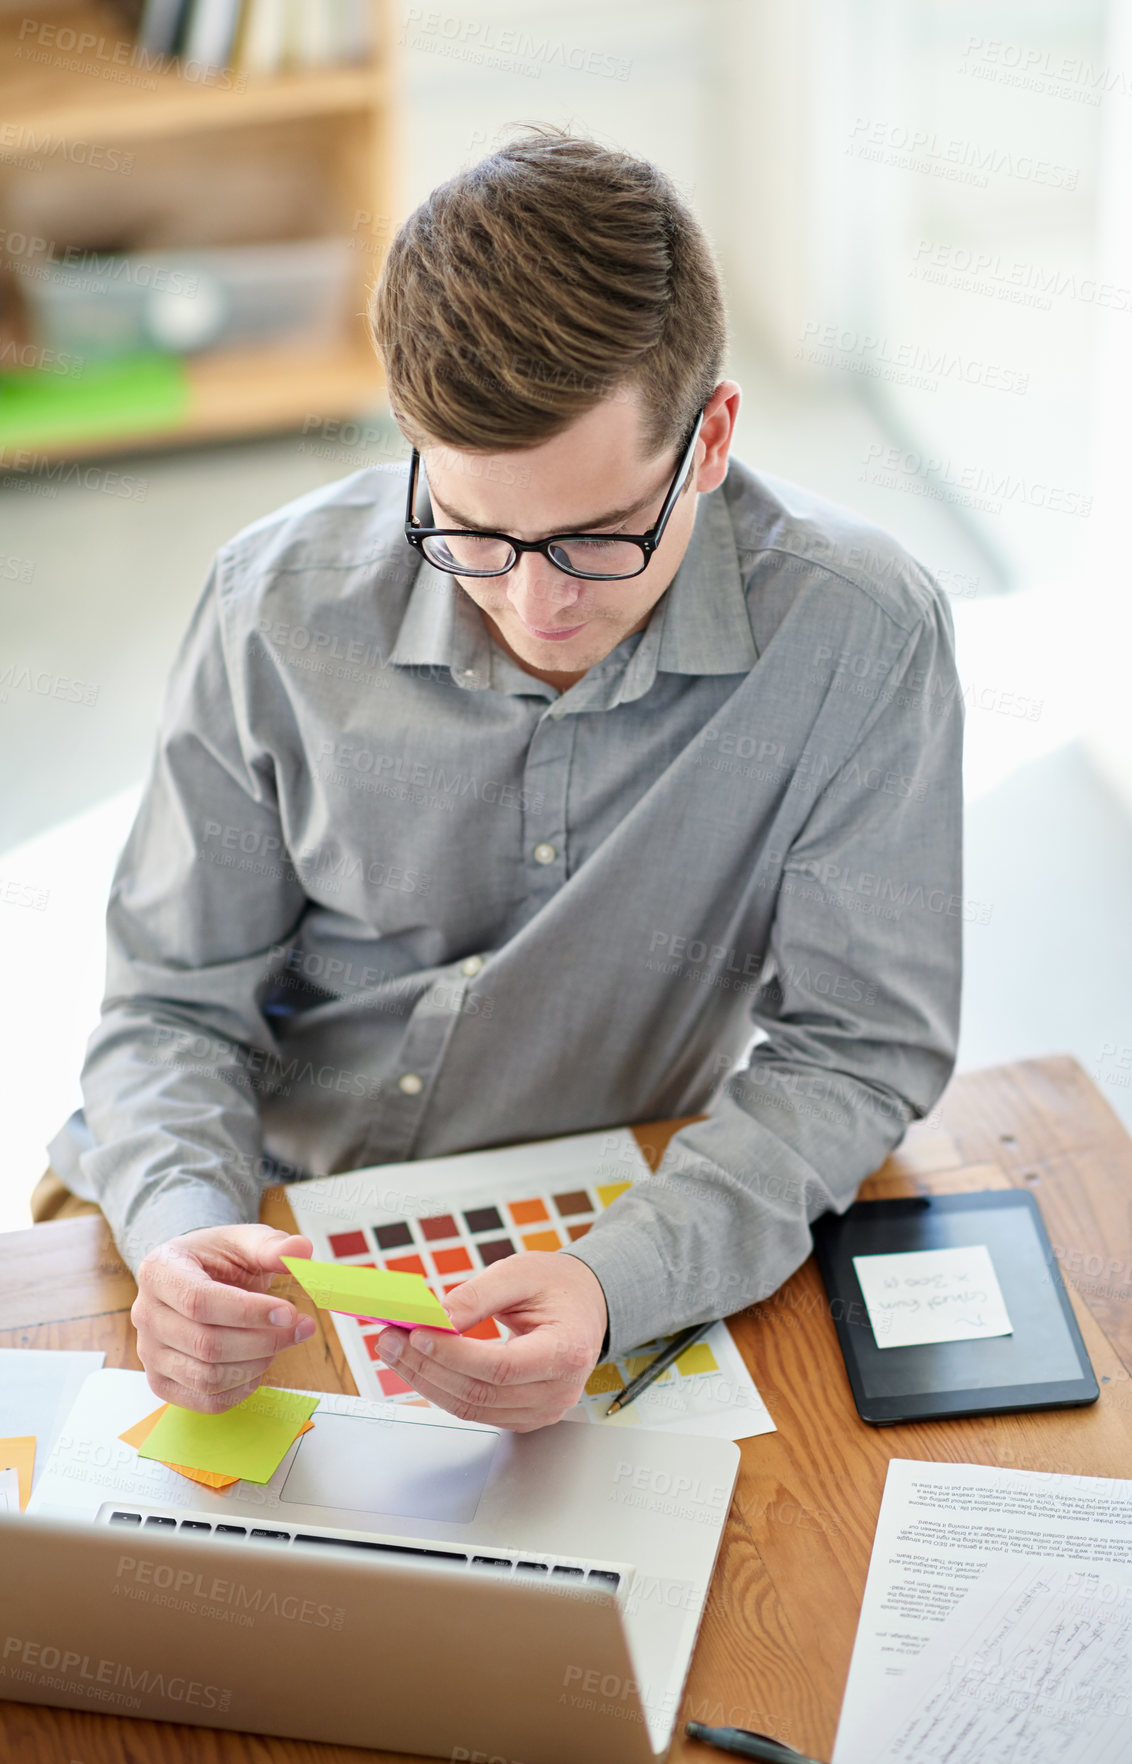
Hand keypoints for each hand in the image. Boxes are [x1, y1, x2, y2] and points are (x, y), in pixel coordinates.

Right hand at [131, 1224, 317, 1412]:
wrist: (195, 1277)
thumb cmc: (219, 1259)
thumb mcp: (244, 1241)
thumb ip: (272, 1245)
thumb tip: (301, 1251)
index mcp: (159, 1271)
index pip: (199, 1301)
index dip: (248, 1312)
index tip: (289, 1312)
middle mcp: (145, 1314)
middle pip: (205, 1344)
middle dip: (264, 1340)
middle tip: (302, 1327)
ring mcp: (149, 1352)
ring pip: (206, 1377)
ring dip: (256, 1364)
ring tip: (281, 1341)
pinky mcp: (161, 1381)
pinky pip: (204, 1400)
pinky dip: (240, 1390)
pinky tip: (260, 1365)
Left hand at [375, 1251, 607, 1431]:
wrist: (583, 1305)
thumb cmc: (556, 1286)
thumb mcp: (519, 1272)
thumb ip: (477, 1297)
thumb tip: (434, 1320)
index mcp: (567, 1351)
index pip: (503, 1367)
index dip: (455, 1355)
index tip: (417, 1333)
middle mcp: (558, 1391)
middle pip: (481, 1392)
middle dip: (427, 1365)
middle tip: (389, 1338)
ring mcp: (542, 1410)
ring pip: (471, 1408)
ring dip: (425, 1380)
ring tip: (394, 1349)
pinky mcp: (523, 1416)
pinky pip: (475, 1410)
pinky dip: (441, 1388)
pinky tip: (418, 1364)